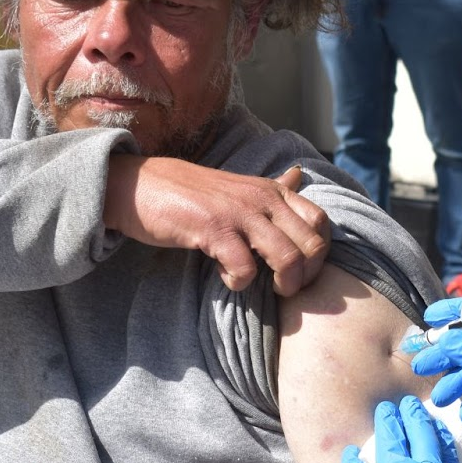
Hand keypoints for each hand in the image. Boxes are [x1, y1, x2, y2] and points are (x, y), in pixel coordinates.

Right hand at [105, 159, 330, 295]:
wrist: (141, 185)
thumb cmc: (192, 193)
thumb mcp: (240, 185)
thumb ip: (272, 188)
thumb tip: (299, 175)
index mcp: (273, 190)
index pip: (320, 222)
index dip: (319, 254)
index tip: (300, 270)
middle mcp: (262, 198)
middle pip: (312, 245)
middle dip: (305, 276)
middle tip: (284, 287)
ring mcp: (239, 213)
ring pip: (287, 258)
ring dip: (282, 284)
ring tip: (263, 287)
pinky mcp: (213, 229)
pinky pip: (244, 267)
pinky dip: (239, 282)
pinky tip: (227, 276)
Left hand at [340, 397, 461, 462]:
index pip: (439, 443)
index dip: (433, 427)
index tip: (430, 417)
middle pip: (412, 434)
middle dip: (407, 416)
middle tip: (403, 406)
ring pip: (386, 443)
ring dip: (385, 426)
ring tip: (384, 414)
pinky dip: (352, 460)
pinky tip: (350, 454)